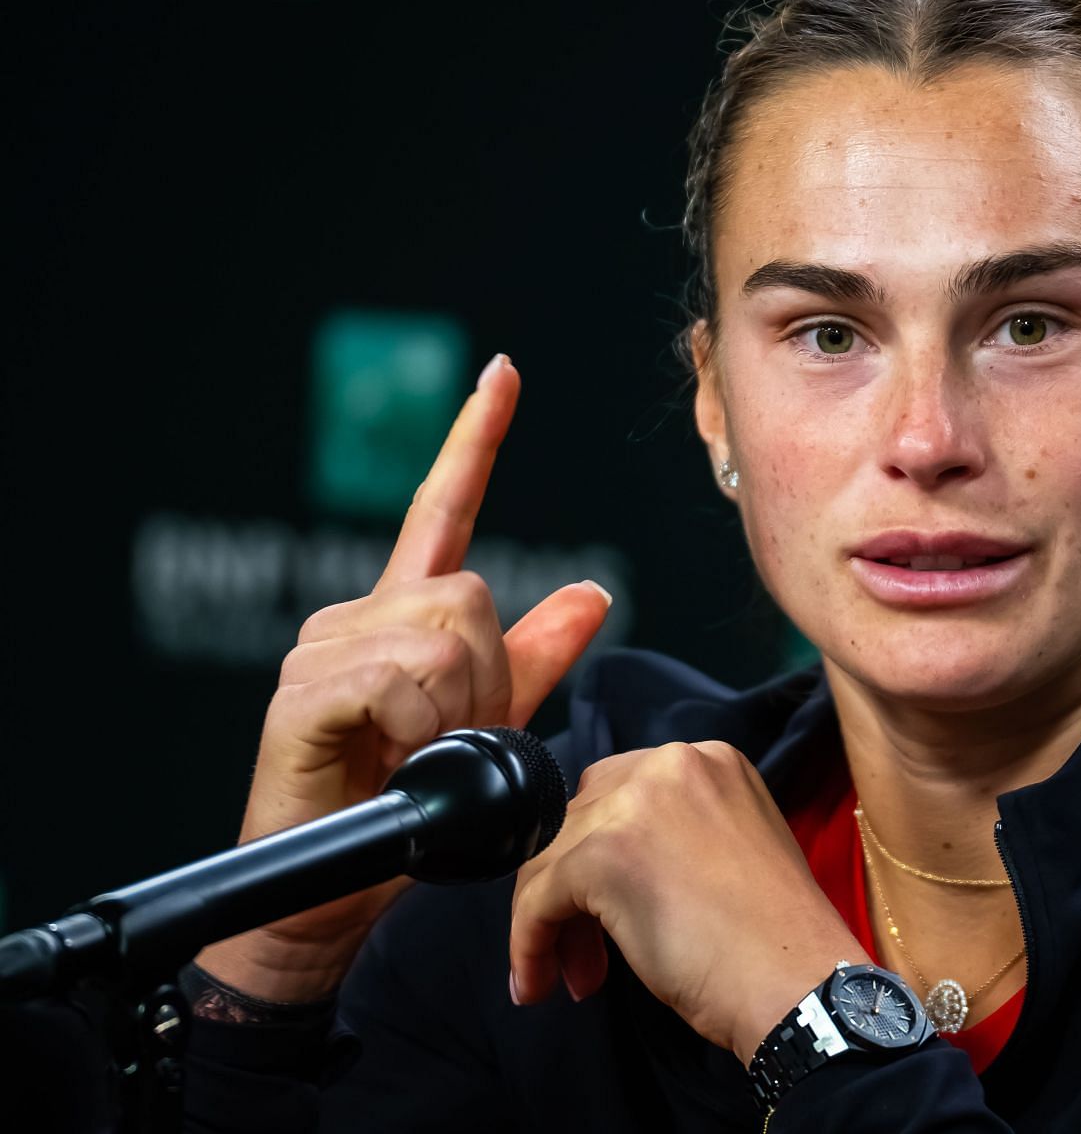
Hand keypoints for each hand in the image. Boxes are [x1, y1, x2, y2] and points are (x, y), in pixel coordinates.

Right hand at [196, 355, 612, 1001]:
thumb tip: (592, 592)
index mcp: (403, 617)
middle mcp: (356, 617)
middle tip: (458, 739)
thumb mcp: (492, 727)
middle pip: (469, 594)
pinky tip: (397, 755)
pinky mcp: (302, 694)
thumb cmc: (405, 813)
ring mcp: (323, 650)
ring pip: (442, 636)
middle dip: (490, 676)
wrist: (334, 892)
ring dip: (457, 709)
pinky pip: (397, 677)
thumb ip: (535, 658)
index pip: (444, 509)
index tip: (504, 373)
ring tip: (422, 755)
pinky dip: (420, 723)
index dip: (475, 440)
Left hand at [507, 741, 865, 1064]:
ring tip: (572, 978)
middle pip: (581, 819)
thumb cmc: (776, 938)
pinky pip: (536, 897)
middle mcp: (672, 763)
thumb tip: (606, 870)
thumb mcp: (731, 852)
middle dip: (574, 887)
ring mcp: (635, 804)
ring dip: (551, 921)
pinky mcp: (603, 854)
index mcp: (711, 760)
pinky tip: (539, 982)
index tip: (609, 916)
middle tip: (589, 955)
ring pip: (551, 856)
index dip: (604, 857)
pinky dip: (529, 944)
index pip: (622, 794)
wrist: (798, 981)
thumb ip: (676, 835)